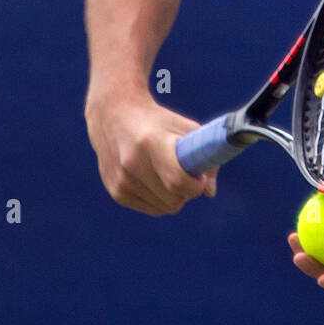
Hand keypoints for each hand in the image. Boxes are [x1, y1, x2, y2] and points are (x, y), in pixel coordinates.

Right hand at [85, 85, 217, 215]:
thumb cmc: (158, 122)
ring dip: (174, 197)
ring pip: (165, 208)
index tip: (199, 176)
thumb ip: (204, 158)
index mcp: (152, 142)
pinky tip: (156, 179)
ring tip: (170, 173)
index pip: (177, 181)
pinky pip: (152, 209)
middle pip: (173, 200)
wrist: (114, 115)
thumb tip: (209, 192)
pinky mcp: (116, 192)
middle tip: (187, 175)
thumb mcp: (185, 128)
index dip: (195, 184)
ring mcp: (122, 180)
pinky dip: (161, 200)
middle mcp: (132, 163)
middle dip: (187, 191)